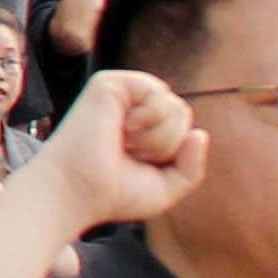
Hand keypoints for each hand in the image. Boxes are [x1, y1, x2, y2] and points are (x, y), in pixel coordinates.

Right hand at [42, 69, 205, 221]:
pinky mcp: (110, 84)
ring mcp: (121, 93)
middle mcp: (132, 106)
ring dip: (156, 138)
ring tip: (123, 143)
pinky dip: (149, 119)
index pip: (183, 128)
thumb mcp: (166, 188)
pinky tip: (124, 128)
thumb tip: (200, 133)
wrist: (77, 193)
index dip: (170, 155)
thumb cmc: (113, 194)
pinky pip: (158, 93)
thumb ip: (192, 166)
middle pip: (182, 115)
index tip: (136, 166)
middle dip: (166, 146)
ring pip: (175, 107)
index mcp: (143, 127)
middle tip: (129, 154)